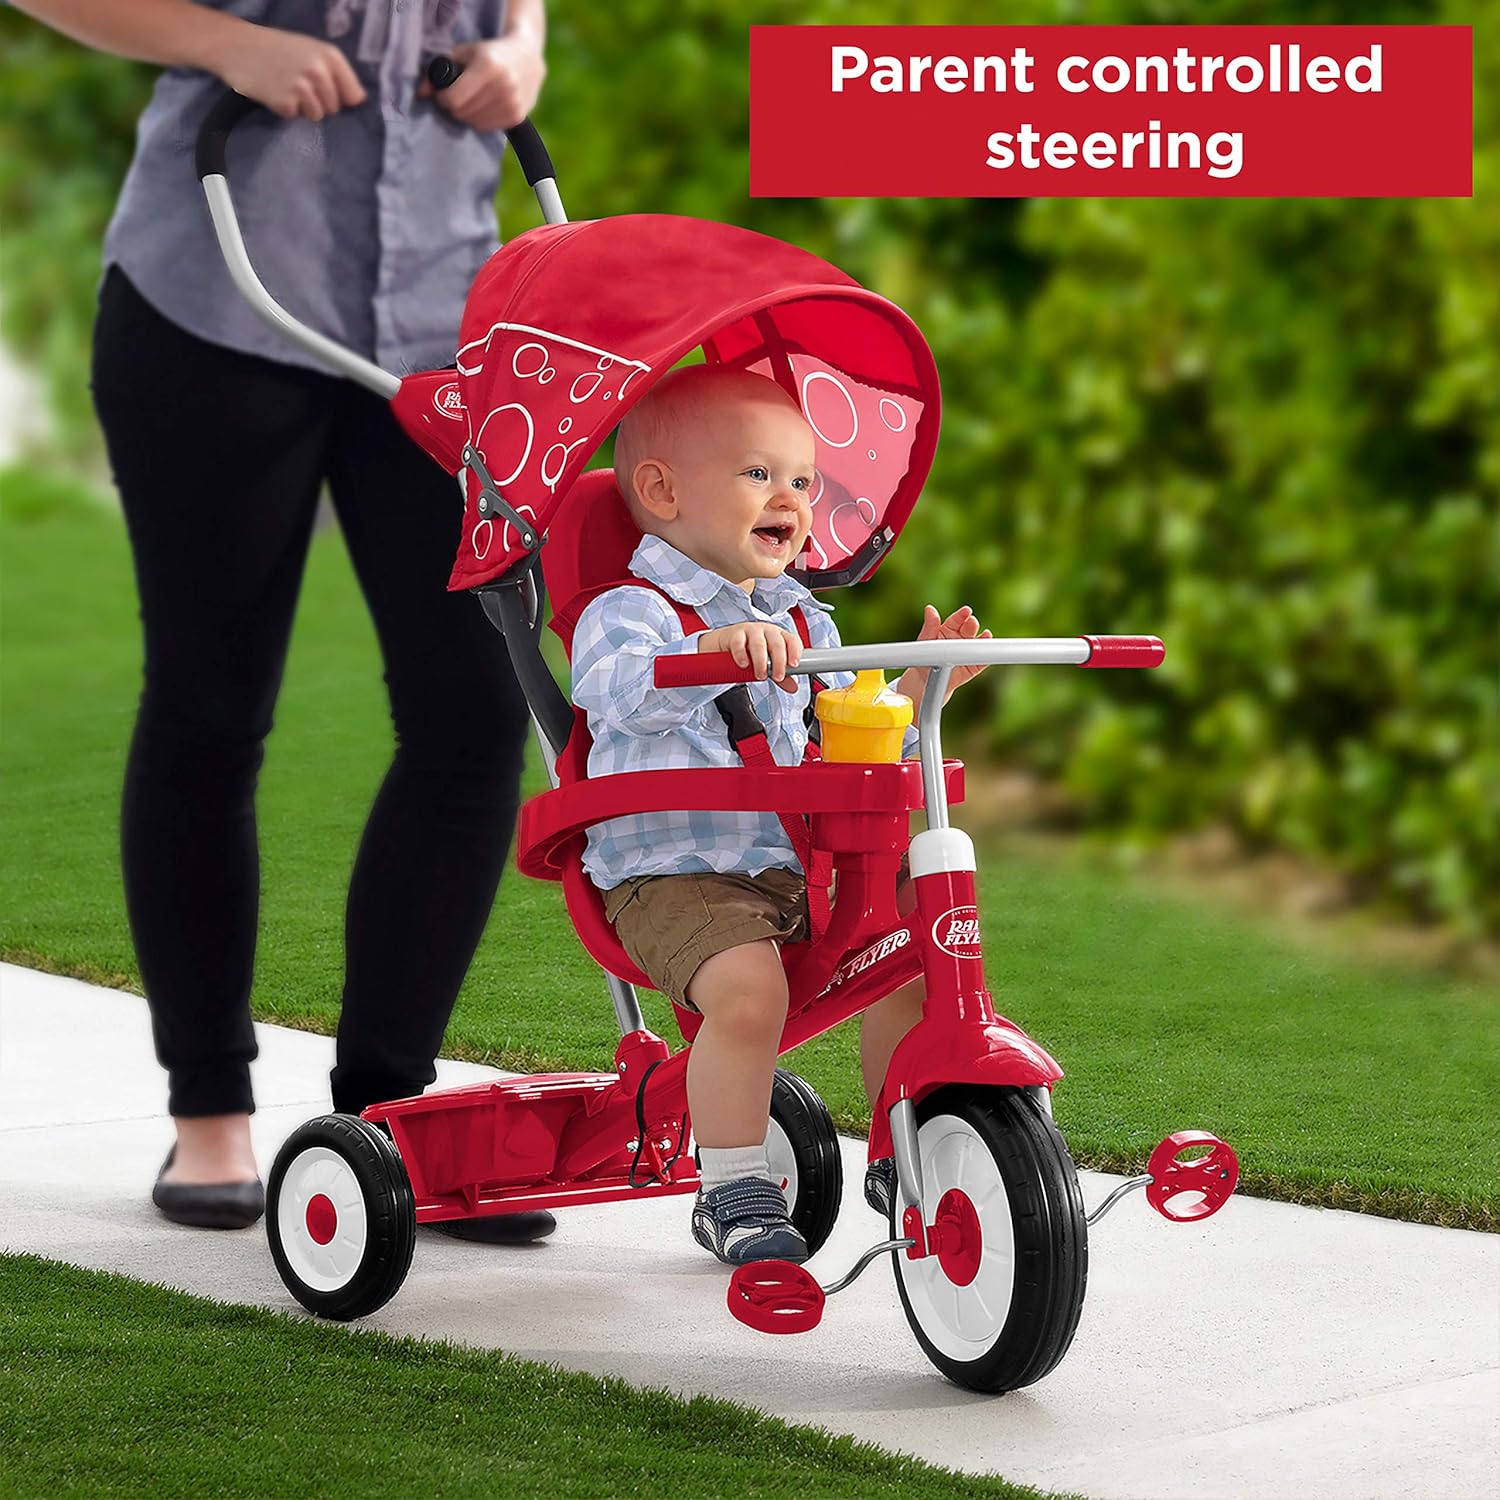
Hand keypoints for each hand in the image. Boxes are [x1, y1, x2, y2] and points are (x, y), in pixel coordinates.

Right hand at [217, 26, 365, 120]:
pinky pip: (295, 117)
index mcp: (330, 56)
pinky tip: (274, 92)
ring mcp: (302, 87)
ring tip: (286, 88)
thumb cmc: (276, 49)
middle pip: (335, 109)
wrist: (236, 45)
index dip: (343, 100)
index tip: (330, 95)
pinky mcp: (285, 101)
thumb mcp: (310, 51)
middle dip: (320, 103)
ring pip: (317, 116)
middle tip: (298, 86)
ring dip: (302, 108)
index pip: (354, 95)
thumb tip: (357, 101)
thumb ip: (334, 73)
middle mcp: (319, 71)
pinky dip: (284, 109)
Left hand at [416, 35, 545, 130]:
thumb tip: (420, 94)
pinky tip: (485, 106)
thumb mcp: (463, 53)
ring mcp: (512, 104)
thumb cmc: (489, 53)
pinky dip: (481, 120)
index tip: (443, 93)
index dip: (443, 99)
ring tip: (473, 99)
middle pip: (462, 113)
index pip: (453, 99)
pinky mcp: (517, 117)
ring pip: (473, 123)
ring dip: (467, 114)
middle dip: (455, 106)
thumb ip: (437, 71)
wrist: (527, 59)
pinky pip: (486, 128)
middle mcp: (503, 86)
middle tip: (458, 95)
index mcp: (488, 66)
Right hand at [698, 623, 802, 692]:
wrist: (727, 643)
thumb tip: (793, 687)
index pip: (792, 640)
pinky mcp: (735, 635)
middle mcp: (767, 631)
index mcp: (779, 636)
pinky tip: (744, 664)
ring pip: (759, 644)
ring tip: (760, 675)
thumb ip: (781, 674)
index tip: (794, 665)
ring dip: (761, 662)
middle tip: (778, 676)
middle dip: (779, 662)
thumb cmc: (751, 650)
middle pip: (777, 643)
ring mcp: (751, 631)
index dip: (795, 651)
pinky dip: (741, 655)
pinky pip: (739, 644)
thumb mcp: (768, 662)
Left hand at [897, 604, 991, 712]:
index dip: (962, 615)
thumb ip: (930, 625)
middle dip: (972, 625)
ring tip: (984, 635)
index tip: (966, 611)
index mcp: (949, 629)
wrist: (926, 681)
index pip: (957, 619)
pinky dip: (986, 655)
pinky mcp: (974, 666)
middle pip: (969, 629)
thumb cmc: (925, 658)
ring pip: (977, 643)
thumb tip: (929, 609)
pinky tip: (988, 650)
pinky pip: (982, 660)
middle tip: (972, 622)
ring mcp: (968, 651)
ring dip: (982, 638)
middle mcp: (960, 638)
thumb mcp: (925, 640)